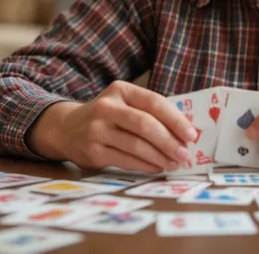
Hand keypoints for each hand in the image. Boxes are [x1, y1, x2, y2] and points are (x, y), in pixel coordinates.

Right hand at [30, 81, 197, 173]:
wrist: (67, 128)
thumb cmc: (107, 116)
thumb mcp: (124, 103)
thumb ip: (149, 112)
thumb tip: (184, 131)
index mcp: (120, 90)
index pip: (154, 102)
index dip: (175, 119)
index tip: (191, 134)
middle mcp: (106, 107)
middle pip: (145, 124)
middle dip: (169, 141)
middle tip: (185, 154)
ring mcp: (97, 129)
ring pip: (136, 145)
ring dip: (160, 157)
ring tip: (174, 164)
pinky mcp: (92, 151)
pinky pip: (125, 160)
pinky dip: (145, 165)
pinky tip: (157, 167)